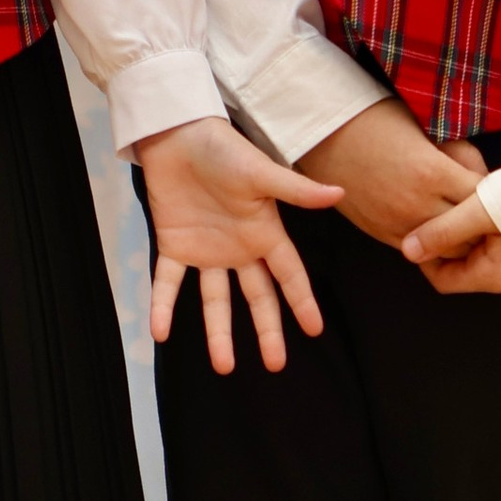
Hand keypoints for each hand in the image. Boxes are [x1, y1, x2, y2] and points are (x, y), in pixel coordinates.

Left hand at [134, 114, 339, 377]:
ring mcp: (206, 250)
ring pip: (215, 300)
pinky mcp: (173, 245)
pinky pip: (168, 282)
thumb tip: (339, 194)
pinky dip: (163, 306)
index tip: (315, 330)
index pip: (289, 275)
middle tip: (275, 364)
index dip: (302, 303)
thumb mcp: (261, 172)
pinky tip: (160, 332)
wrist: (176, 134)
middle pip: (257, 297)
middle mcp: (238, 249)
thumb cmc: (224, 149)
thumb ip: (296, 190)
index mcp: (264, 233)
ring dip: (218, 332)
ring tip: (224, 366)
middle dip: (267, 331)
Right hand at [294, 99, 487, 248]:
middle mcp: (417, 205)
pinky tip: (436, 228)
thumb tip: (483, 178)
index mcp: (433, 173)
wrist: (324, 132)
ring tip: (462, 222)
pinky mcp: (380, 234)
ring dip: (458, 239)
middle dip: (479, 223)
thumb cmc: (375, 120)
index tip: (494, 189)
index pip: (482, 200)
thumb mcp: (426, 128)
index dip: (492, 196)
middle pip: (468, 233)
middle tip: (483, 211)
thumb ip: (459, 154)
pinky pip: (418, 253)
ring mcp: (397, 224)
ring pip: (446, 251)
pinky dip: (432, 245)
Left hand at [400, 190, 500, 296]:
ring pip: (493, 260)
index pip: (443, 280)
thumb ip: (441, 231)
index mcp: (496, 278)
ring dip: (482, 237)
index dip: (428, 254)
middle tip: (456, 208)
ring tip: (485, 205)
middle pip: (468, 269)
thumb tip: (407, 251)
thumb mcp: (480, 210)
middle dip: (457, 243)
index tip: (426, 225)